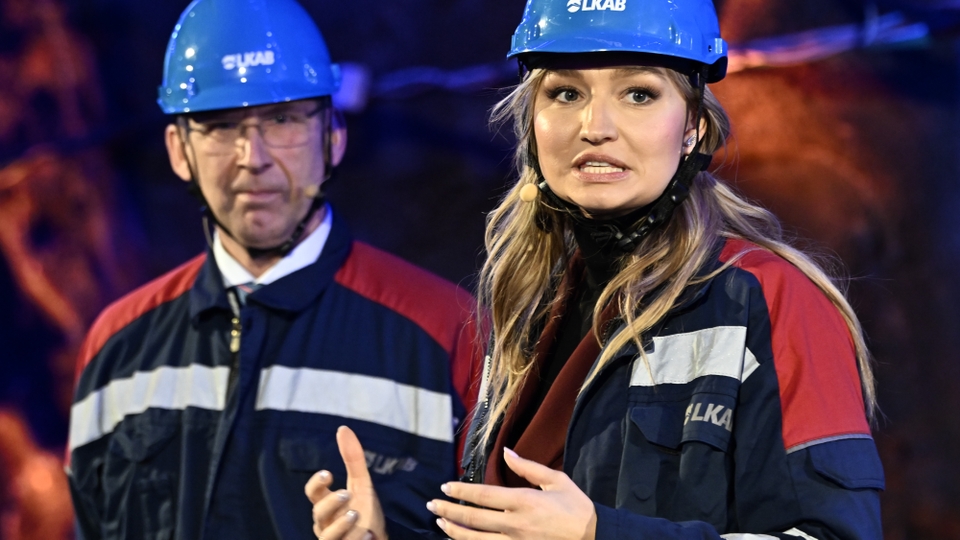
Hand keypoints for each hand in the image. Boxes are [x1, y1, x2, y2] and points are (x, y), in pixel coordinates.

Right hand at [305, 426, 387, 539]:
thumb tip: (343, 429)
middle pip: (318, 513)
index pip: (313, 493)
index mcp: (327, 504)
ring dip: (340, 525)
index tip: (328, 473)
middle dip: (331, 503)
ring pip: (327, 536)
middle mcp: (326, 523)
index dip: (316, 483)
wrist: (379, 538)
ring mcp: (334, 539)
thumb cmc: (366, 511)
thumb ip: (353, 459)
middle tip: (347, 493)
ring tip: (356, 514)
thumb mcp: (362, 484)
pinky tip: (368, 534)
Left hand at [426, 448, 595, 539]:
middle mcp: (515, 524)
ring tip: (440, 522)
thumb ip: (528, 467)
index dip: (460, 492)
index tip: (445, 487)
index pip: (482, 496)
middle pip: (472, 519)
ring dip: (454, 531)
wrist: (594, 538)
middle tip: (432, 505)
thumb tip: (505, 451)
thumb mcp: (556, 480)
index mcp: (523, 501)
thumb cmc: (576, 508)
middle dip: (448, 511)